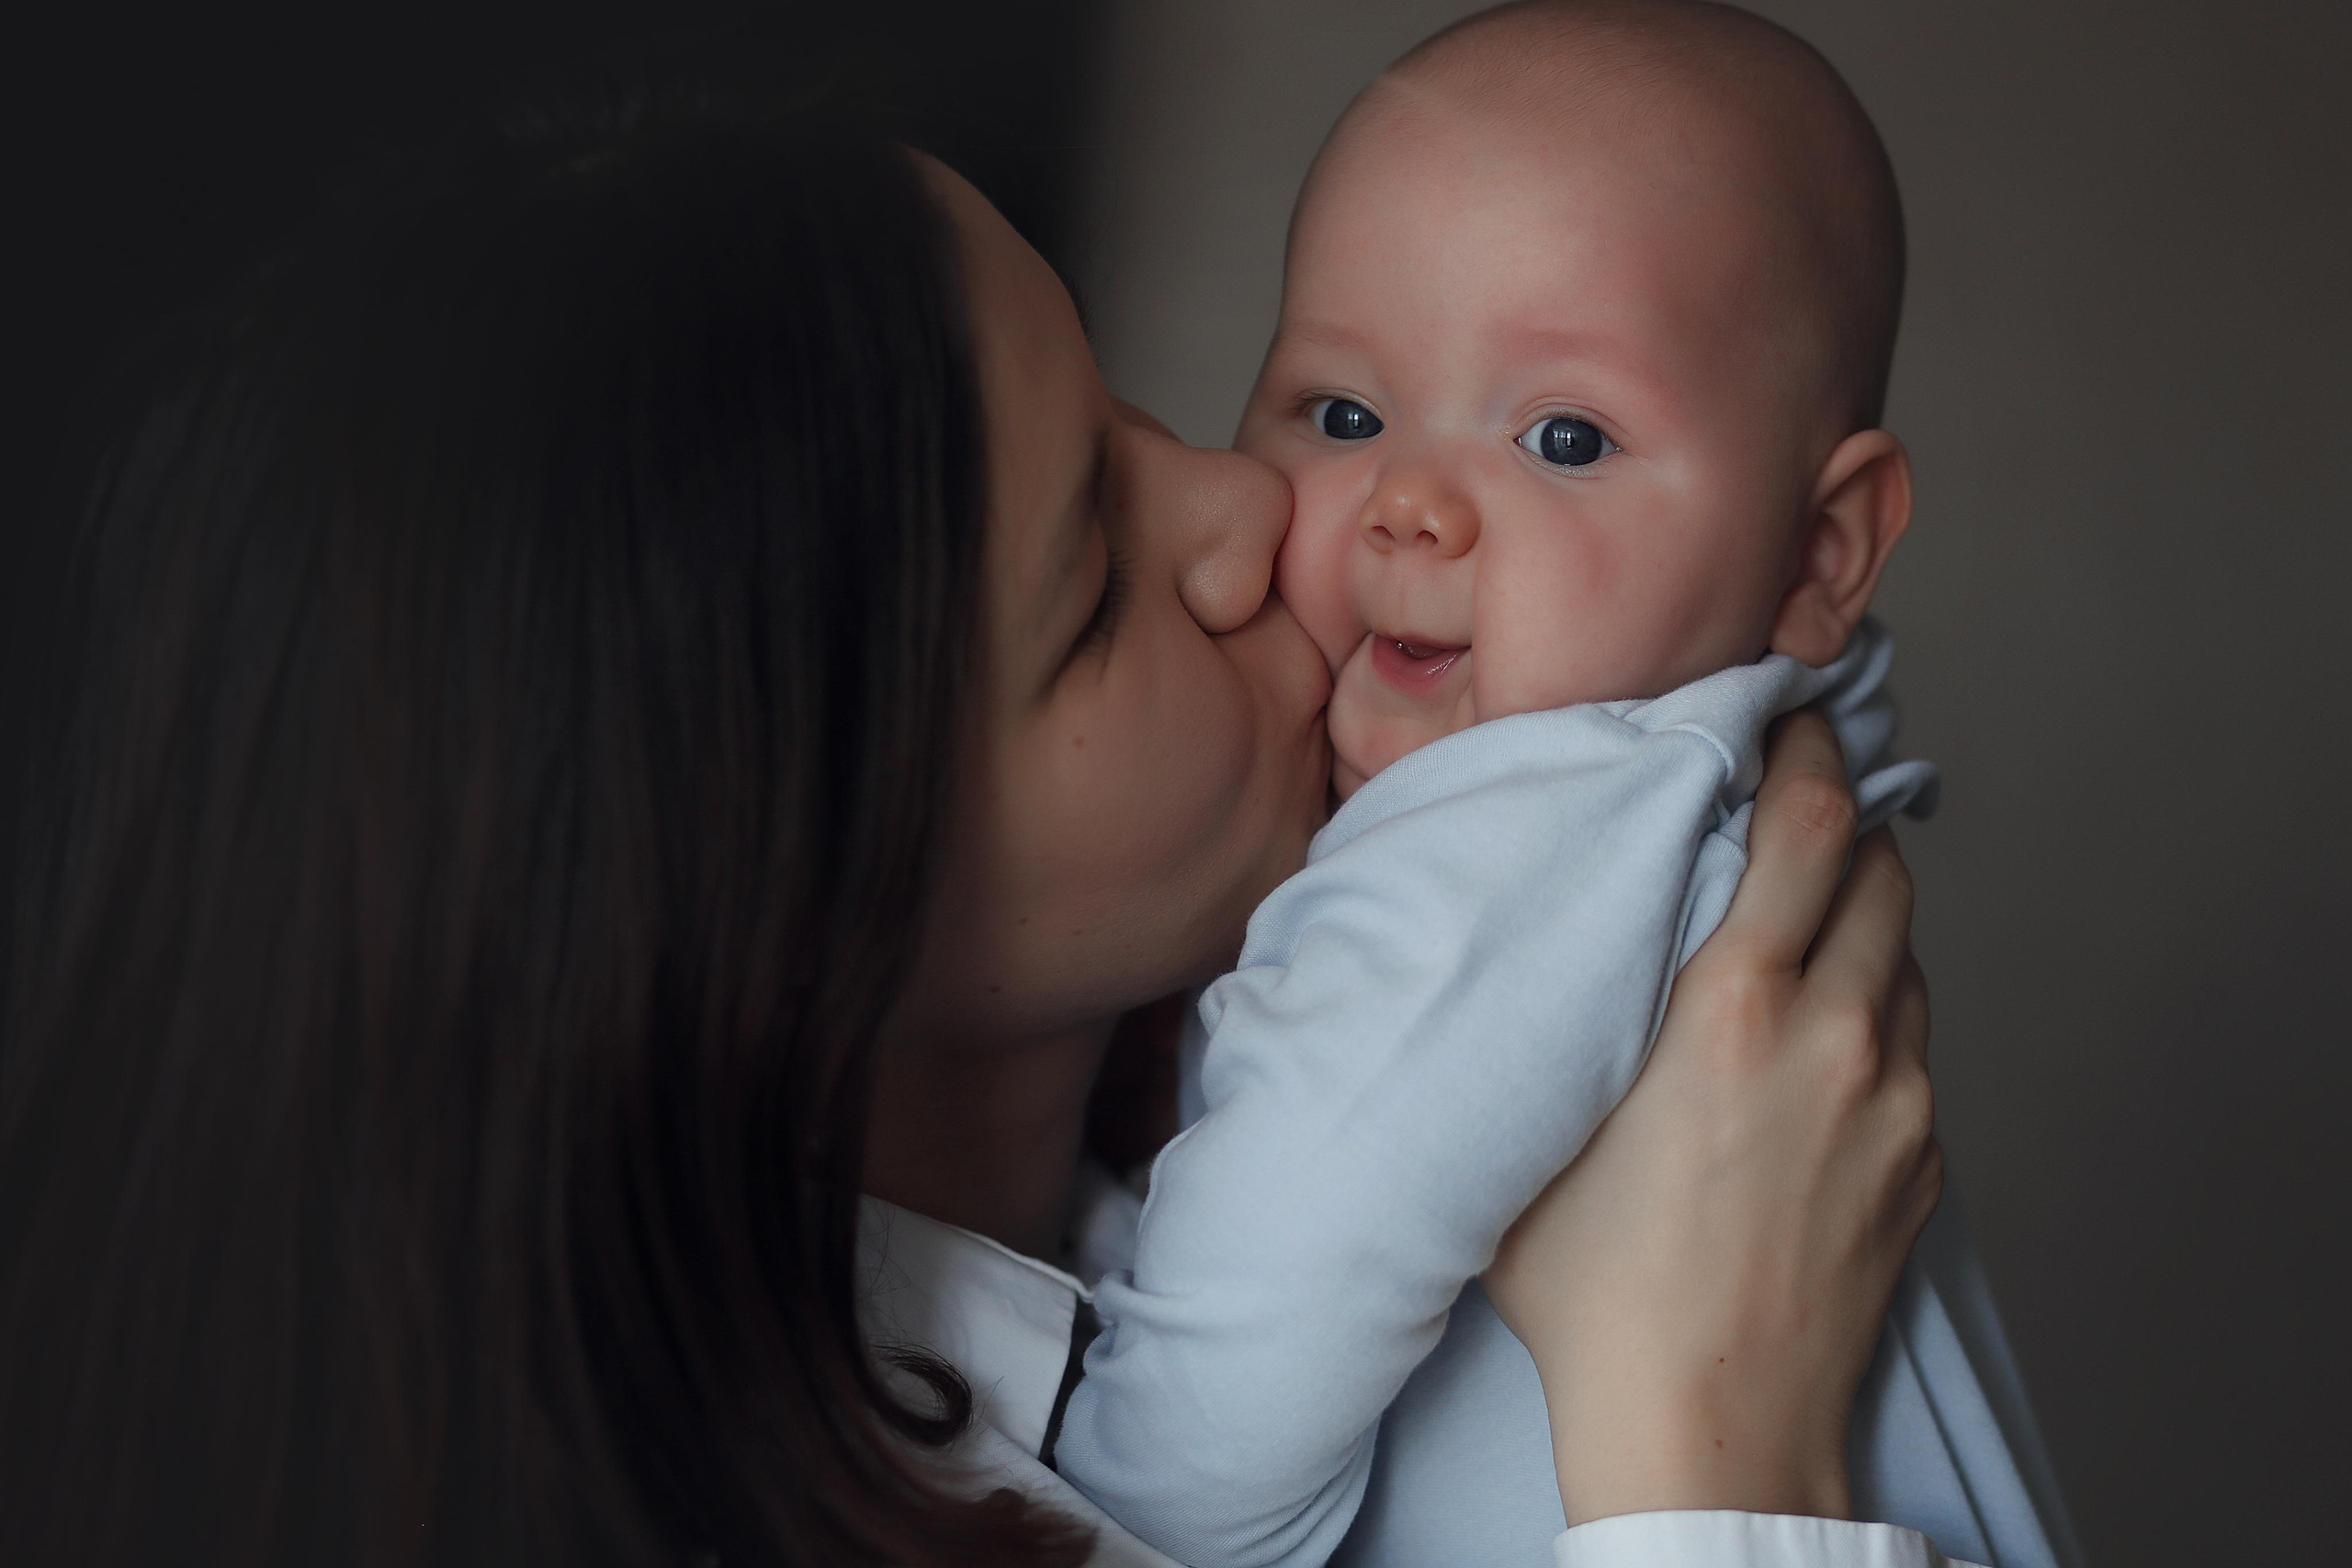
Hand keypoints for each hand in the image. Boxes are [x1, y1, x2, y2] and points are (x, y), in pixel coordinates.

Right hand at [1484, 709, 1939, 1526]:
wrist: (1708, 1429)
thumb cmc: (1595, 1293)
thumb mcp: (1540, 1126)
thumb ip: (1565, 1012)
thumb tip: (1542, 936)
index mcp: (1731, 1009)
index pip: (1807, 825)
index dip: (1807, 751)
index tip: (1790, 719)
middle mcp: (1833, 1036)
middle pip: (1882, 869)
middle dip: (1844, 821)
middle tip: (1794, 804)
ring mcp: (1894, 1102)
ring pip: (1903, 956)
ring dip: (1860, 918)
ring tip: (1800, 923)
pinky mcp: (1924, 1162)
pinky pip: (1910, 1043)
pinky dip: (1872, 1009)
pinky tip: (1815, 1040)